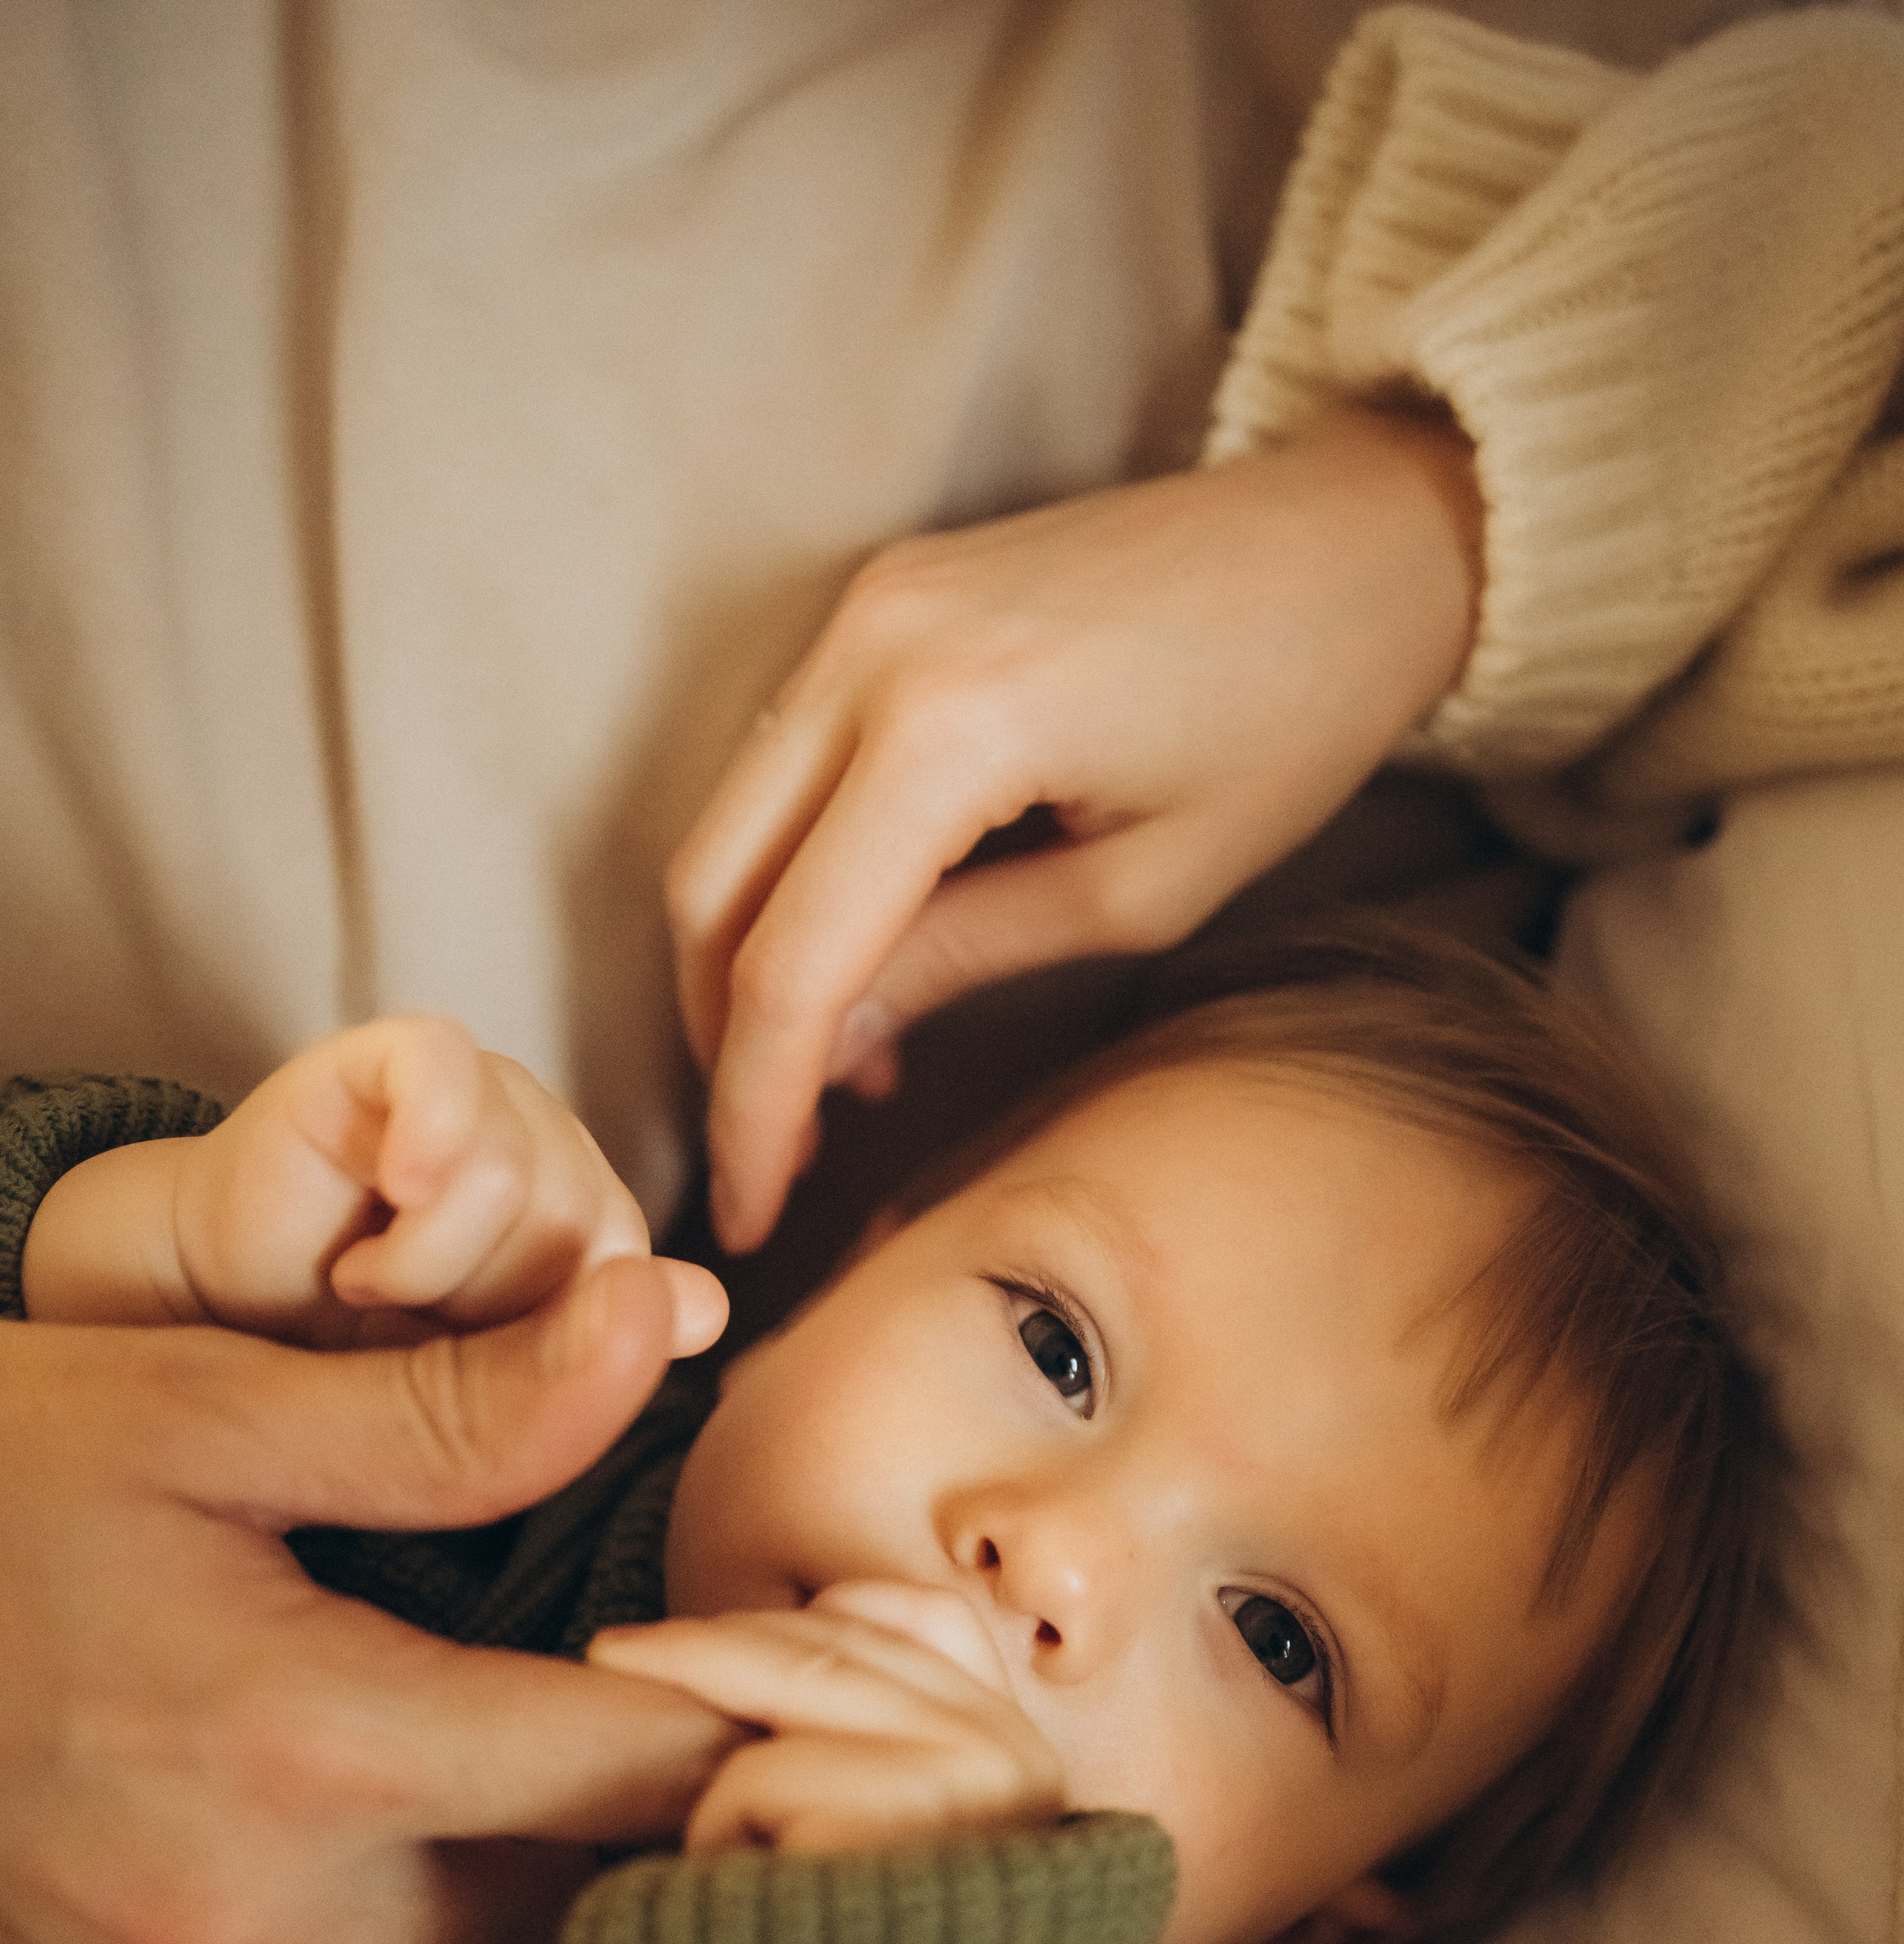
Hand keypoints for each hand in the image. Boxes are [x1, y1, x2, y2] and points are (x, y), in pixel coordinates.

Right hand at [0, 1261, 741, 1943]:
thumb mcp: (202, 1412)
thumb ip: (455, 1409)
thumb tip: (658, 1323)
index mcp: (313, 1741)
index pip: (634, 1778)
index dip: (732, 1726)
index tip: (765, 1682)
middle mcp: (257, 1925)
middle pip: (572, 1930)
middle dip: (631, 1847)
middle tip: (630, 1749)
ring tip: (488, 1833)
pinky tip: (350, 1932)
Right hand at [24, 1015, 725, 1347]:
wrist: (193, 1323)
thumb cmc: (334, 1376)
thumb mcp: (469, 1413)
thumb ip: (579, 1369)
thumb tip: (708, 1306)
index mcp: (591, 1246)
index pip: (647, 1300)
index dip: (558, 1355)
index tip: (465, 1380)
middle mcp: (558, 1159)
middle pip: (597, 1245)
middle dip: (485, 1320)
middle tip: (397, 1331)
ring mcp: (485, 1099)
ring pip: (530, 1183)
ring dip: (423, 1270)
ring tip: (358, 1281)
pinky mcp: (401, 1056)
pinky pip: (451, 1079)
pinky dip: (417, 1158)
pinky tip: (373, 1208)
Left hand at [589, 1580, 1063, 1852]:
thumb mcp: (903, 1865)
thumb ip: (879, 1757)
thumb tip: (756, 1655)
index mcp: (1030, 1760)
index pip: (921, 1618)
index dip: (808, 1618)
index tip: (715, 1633)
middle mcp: (1017, 1755)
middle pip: (830, 1640)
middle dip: (707, 1647)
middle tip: (609, 1653)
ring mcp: (967, 1779)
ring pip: (781, 1707)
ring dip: (721, 1793)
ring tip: (731, 1896)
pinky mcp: (894, 1820)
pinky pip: (747, 1782)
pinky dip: (715, 1853)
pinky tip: (745, 1933)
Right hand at [668, 403, 1482, 1249]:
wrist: (1355, 537)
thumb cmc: (1292, 713)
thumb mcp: (1141, 890)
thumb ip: (963, 961)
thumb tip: (829, 1045)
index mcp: (947, 723)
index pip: (792, 956)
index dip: (756, 1105)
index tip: (754, 1211)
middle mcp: (872, 644)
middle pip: (711, 883)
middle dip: (724, 1040)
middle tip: (778, 1155)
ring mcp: (867, 606)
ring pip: (727, 823)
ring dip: (752, 960)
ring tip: (842, 1072)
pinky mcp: (882, 598)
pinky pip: (779, 763)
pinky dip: (789, 874)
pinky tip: (867, 961)